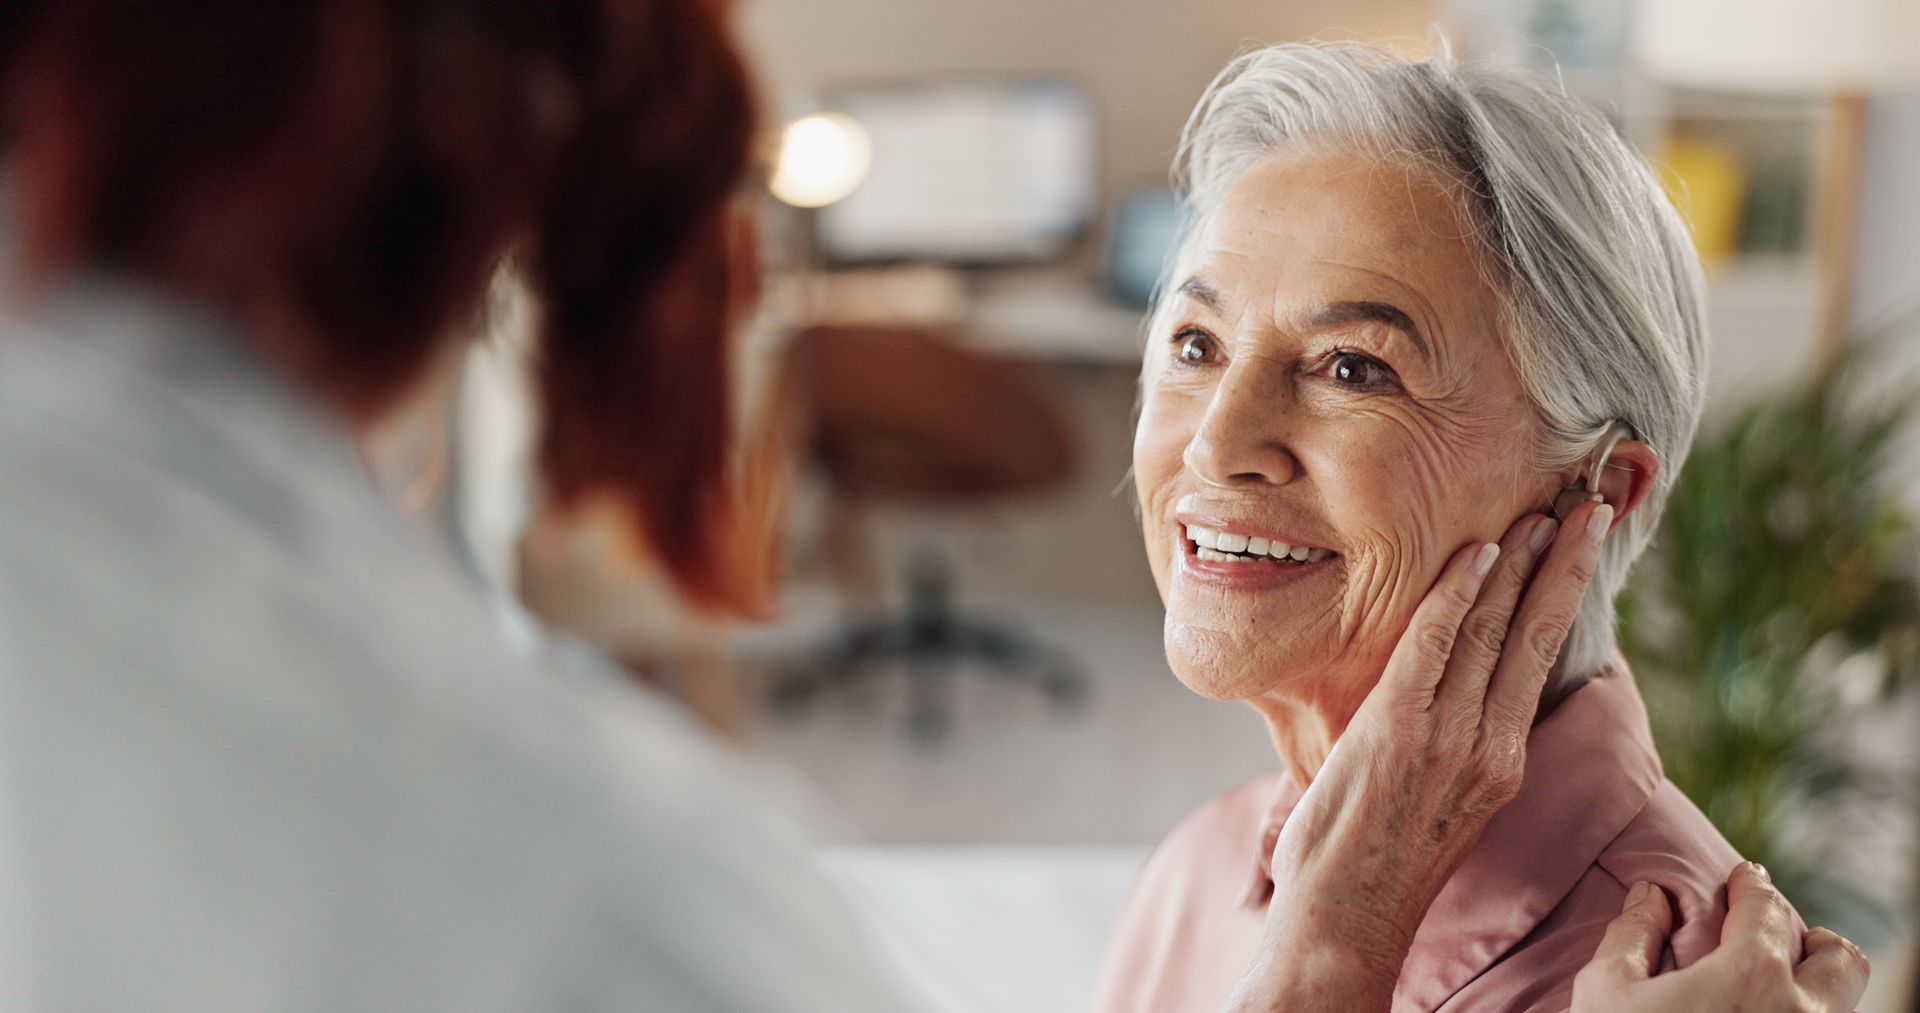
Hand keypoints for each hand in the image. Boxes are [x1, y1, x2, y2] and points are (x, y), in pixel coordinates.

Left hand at [1225, 501, 1611, 1010]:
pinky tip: (1477, 554)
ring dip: (1516, 564)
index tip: (1582, 546)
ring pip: (1492, 631)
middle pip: (1534, 634)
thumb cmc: (1376, 859)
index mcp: (1502, 761)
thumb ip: (1448, 742)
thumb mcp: (1437, 801)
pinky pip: (1434, 645)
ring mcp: (1447, 735)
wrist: (1349, 913)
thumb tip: (1442, 691)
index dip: (1562, 597)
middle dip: (1564, 565)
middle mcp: (1489, 744)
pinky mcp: (1398, 728)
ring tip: (1540, 513)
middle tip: (1590, 507)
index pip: (1540, 658)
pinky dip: (1456, 595)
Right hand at [1573, 863, 1868, 1012]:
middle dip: (1812, 941)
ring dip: (1810, 989)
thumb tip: (1650, 896)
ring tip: (1767, 989)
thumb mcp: (1607, 991)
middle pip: (1841, 960)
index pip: (1766, 908)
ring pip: (1838, 1008)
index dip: (1753, 885)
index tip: (1746, 878)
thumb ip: (1633, 934)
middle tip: (1777, 939)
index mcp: (1750, 976)